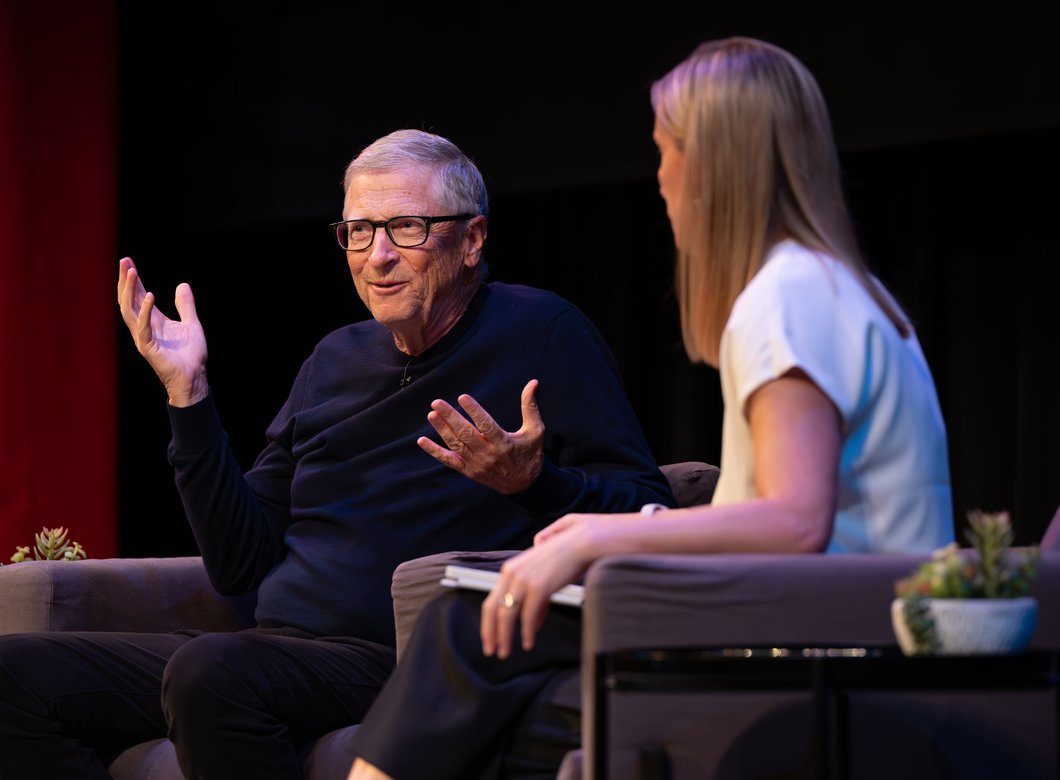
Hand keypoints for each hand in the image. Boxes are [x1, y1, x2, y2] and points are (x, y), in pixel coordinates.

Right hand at [117, 257, 208, 406]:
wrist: (195, 376)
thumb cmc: (191, 354)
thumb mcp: (191, 323)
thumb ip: (186, 305)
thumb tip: (183, 284)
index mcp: (153, 320)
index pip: (138, 296)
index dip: (133, 280)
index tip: (128, 262)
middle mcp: (144, 327)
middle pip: (128, 300)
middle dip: (125, 280)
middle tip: (124, 261)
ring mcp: (144, 337)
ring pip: (129, 311)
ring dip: (130, 291)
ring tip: (131, 272)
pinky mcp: (148, 348)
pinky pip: (143, 328)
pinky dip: (145, 312)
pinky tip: (150, 297)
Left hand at [417, 379, 543, 493]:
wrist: (524, 485)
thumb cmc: (530, 454)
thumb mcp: (535, 431)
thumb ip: (530, 407)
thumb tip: (533, 383)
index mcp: (504, 443)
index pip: (486, 425)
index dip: (474, 411)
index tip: (463, 397)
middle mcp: (488, 454)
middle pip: (466, 434)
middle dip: (450, 417)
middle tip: (437, 402)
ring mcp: (476, 464)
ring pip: (455, 445)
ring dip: (442, 430)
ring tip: (431, 414)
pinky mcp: (468, 471)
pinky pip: (448, 461)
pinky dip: (434, 452)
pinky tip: (422, 441)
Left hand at [480, 513, 598, 657]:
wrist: (581, 543)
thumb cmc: (566, 557)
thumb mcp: (544, 577)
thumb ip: (535, 600)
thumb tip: (532, 623)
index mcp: (510, 569)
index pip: (491, 600)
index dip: (488, 622)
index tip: (490, 638)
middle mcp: (512, 574)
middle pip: (492, 609)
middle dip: (490, 633)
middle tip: (492, 650)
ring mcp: (523, 580)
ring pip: (506, 615)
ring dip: (505, 637)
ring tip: (506, 652)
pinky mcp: (537, 587)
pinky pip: (527, 617)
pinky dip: (526, 633)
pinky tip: (528, 644)